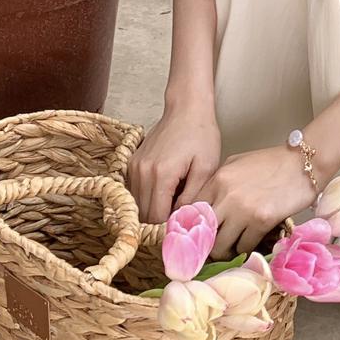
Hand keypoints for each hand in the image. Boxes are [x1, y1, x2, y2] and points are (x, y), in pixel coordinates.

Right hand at [126, 103, 222, 224]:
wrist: (187, 107)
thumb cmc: (201, 134)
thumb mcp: (206, 167)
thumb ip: (193, 198)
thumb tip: (183, 222)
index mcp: (161, 174)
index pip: (156, 219)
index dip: (169, 230)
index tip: (183, 231)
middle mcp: (141, 172)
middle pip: (144, 216)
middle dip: (160, 225)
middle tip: (180, 224)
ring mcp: (133, 167)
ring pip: (137, 206)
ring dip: (153, 213)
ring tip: (175, 207)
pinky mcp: (132, 164)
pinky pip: (135, 193)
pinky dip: (148, 200)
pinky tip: (166, 194)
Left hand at [204, 144, 320, 258]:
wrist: (304, 163)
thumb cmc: (271, 163)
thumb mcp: (238, 164)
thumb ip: (219, 183)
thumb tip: (204, 208)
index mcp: (219, 178)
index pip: (192, 211)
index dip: (194, 227)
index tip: (199, 235)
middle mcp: (227, 194)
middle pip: (204, 232)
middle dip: (207, 243)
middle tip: (214, 246)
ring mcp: (243, 209)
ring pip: (220, 246)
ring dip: (226, 250)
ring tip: (233, 247)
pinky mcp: (261, 222)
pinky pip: (244, 247)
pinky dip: (245, 249)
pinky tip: (251, 241)